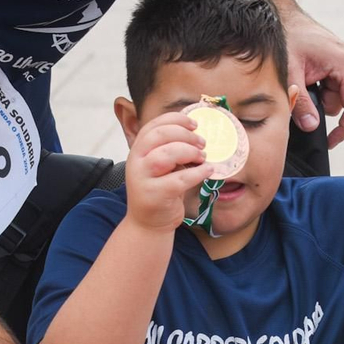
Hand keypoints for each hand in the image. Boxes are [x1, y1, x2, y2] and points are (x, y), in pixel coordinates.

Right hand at [125, 112, 213, 231]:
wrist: (148, 223)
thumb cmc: (159, 189)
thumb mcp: (161, 166)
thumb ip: (170, 149)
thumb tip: (197, 134)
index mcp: (138, 149)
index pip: (154, 125)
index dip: (176, 120)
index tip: (194, 124)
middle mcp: (136, 161)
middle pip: (159, 136)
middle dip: (185, 135)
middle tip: (202, 143)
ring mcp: (142, 178)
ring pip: (166, 155)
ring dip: (189, 152)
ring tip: (202, 157)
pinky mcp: (154, 195)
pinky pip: (179, 180)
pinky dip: (197, 173)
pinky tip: (207, 171)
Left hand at [281, 9, 343, 147]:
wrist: (284, 17)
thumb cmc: (288, 39)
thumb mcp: (291, 74)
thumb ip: (301, 102)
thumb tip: (311, 127)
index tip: (331, 142)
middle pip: (342, 102)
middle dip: (320, 104)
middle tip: (299, 90)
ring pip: (336, 96)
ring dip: (317, 95)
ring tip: (300, 77)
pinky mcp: (341, 63)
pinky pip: (332, 86)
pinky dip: (317, 87)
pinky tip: (305, 74)